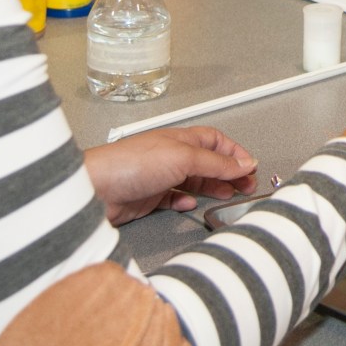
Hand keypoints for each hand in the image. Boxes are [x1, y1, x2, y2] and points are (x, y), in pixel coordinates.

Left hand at [83, 126, 256, 224]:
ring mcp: (159, 176)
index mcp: (181, 139)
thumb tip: (244, 164)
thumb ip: (216, 163)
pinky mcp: (148, 197)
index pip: (216, 142)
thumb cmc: (131, 164)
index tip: (251, 169)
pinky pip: (173, 198)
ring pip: (193, 181)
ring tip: (226, 196)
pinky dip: (184, 202)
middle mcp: (171, 155)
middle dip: (229, 173)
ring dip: (211, 187)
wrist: (95, 188)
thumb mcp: (184, 158)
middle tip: (245, 187)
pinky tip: (189, 205)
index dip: (235, 154)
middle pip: (208, 162)